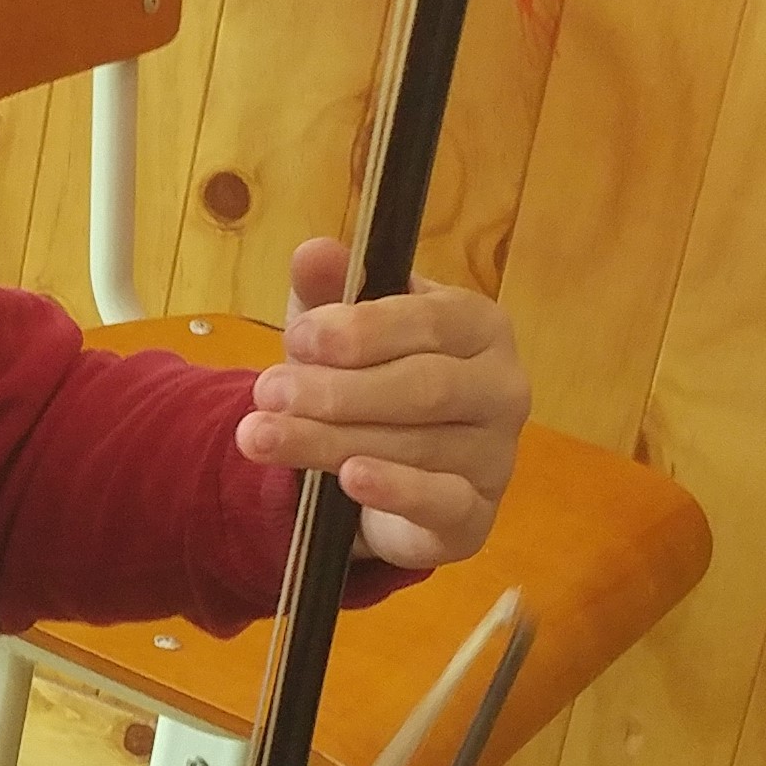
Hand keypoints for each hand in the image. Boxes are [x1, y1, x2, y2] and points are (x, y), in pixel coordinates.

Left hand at [236, 237, 527, 575]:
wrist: (379, 477)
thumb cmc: (368, 383)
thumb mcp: (338, 333)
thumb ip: (328, 290)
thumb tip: (314, 251)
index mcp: (479, 325)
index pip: (430, 321)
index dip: (361, 330)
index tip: (297, 338)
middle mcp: (502, 387)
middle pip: (425, 386)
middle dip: (337, 390)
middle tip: (267, 392)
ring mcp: (496, 455)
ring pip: (417, 446)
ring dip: (330, 440)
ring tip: (263, 436)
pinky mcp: (476, 514)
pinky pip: (441, 502)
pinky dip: (395, 490)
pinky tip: (350, 477)